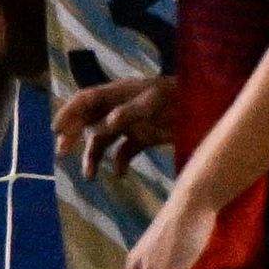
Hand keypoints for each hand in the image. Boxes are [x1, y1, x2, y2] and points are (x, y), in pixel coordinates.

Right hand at [59, 71, 177, 173]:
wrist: (212, 106)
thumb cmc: (182, 96)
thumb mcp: (155, 100)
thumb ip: (129, 111)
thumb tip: (104, 124)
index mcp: (119, 93)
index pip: (85, 100)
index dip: (68, 113)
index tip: (56, 130)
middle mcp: (120, 108)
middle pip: (88, 122)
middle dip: (73, 137)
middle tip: (61, 154)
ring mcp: (132, 124)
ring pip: (103, 140)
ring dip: (93, 157)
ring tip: (90, 176)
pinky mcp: (145, 138)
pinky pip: (124, 152)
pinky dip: (119, 163)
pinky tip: (120, 174)